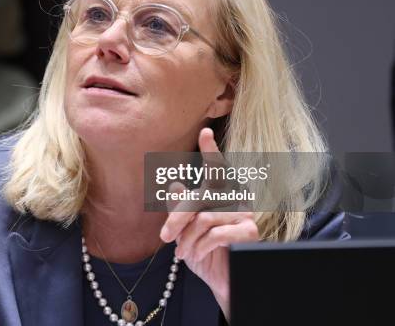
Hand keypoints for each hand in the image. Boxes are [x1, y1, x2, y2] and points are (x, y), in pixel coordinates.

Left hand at [159, 127, 258, 320]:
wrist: (224, 283)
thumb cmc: (207, 254)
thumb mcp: (188, 232)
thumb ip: (183, 209)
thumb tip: (175, 185)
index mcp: (222, 196)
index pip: (218, 169)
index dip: (211, 150)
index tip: (205, 131)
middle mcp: (236, 199)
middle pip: (199, 197)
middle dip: (177, 219)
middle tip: (164, 237)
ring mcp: (245, 214)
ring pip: (203, 218)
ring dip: (187, 239)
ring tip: (182, 252)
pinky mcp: (250, 231)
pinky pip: (214, 233)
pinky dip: (199, 246)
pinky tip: (196, 255)